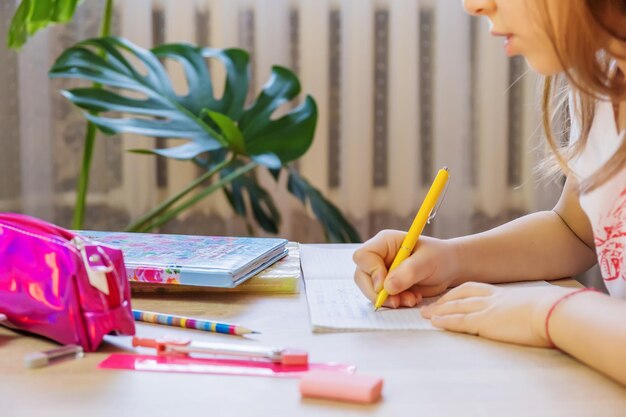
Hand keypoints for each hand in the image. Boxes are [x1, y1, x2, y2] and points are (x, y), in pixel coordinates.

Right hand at [353, 230, 459, 307]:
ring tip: (410, 299)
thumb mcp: (427, 262)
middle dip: (377, 292)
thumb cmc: (439, 257)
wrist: (449, 268)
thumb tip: (387, 286)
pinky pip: (382, 298)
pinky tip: (412, 298)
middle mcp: (379, 257)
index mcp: (384, 243)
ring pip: (370, 290)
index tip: (385, 284)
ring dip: (389, 299)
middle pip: (362, 276)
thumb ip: (407, 272)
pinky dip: (396, 302)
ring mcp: (381, 272)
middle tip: (396, 301)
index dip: (371, 271)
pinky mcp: (387, 286)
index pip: (363, 256)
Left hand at [420, 282, 571, 346]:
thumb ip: (529, 309)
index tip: (449, 296)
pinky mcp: (485, 322)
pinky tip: (435, 323)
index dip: (459, 293)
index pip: (475, 289)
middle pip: (460, 295)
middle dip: (443, 300)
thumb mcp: (537, 306)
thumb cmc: (555, 311)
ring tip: (425, 315)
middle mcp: (492, 299)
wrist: (557, 312)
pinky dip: (446, 321)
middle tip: (429, 305)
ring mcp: (487, 309)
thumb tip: (536, 315)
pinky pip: (460, 321)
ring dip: (439, 311)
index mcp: (504, 294)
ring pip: (456, 307)